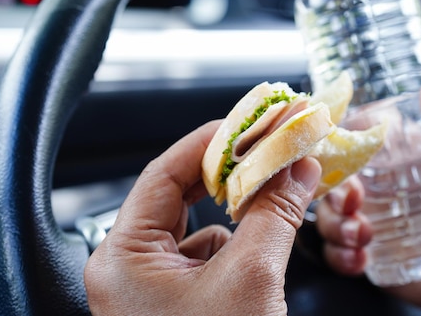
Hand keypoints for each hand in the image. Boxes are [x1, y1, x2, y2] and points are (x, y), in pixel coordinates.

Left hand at [84, 120, 321, 315]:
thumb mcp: (251, 281)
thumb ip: (274, 214)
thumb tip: (297, 168)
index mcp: (123, 257)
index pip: (164, 173)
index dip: (211, 143)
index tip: (251, 123)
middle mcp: (129, 270)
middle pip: (180, 197)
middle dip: (230, 178)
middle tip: (270, 152)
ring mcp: (152, 290)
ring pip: (200, 229)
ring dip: (240, 217)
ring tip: (276, 207)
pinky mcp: (177, 305)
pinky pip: (209, 258)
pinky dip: (240, 248)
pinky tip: (261, 260)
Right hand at [316, 82, 420, 314]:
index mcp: (407, 153)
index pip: (359, 133)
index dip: (338, 136)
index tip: (334, 144)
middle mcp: (385, 183)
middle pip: (335, 175)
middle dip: (332, 186)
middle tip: (353, 200)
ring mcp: (378, 219)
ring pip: (331, 213)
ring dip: (333, 223)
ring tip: (360, 235)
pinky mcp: (376, 255)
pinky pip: (340, 253)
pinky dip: (340, 255)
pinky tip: (359, 258)